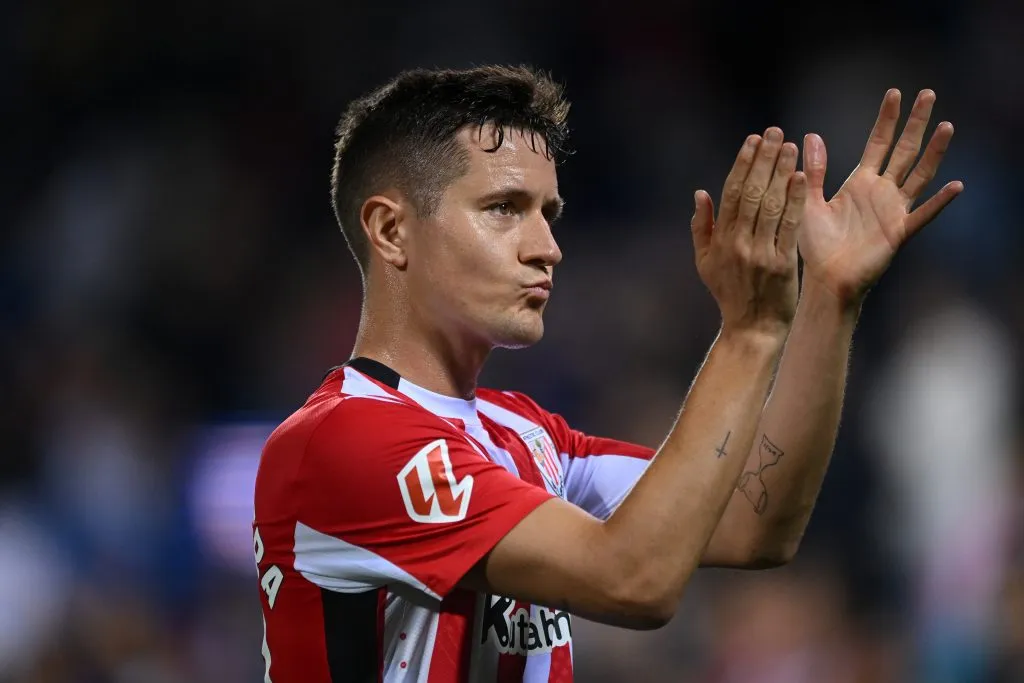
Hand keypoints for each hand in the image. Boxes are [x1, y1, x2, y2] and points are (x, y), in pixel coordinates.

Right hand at [691, 128, 806, 339]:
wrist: (752, 329)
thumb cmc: (730, 294)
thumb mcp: (705, 263)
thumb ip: (701, 227)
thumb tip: (701, 193)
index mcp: (719, 240)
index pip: (731, 193)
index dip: (743, 163)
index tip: (753, 139)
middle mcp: (737, 243)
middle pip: (752, 192)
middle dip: (763, 159)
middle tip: (775, 132)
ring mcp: (759, 252)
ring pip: (771, 204)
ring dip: (781, 171)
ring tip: (791, 146)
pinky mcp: (781, 263)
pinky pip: (789, 224)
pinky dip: (795, 199)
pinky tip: (801, 176)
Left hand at [799, 89, 963, 305]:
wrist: (825, 279)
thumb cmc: (816, 245)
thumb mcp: (809, 202)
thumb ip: (814, 171)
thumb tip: (810, 136)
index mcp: (860, 182)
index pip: (878, 143)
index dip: (886, 119)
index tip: (895, 93)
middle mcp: (881, 192)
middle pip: (904, 151)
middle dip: (915, 123)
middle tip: (928, 94)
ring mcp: (893, 210)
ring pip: (919, 175)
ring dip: (933, 152)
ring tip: (946, 126)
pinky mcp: (899, 232)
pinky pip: (923, 215)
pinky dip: (939, 202)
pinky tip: (955, 186)